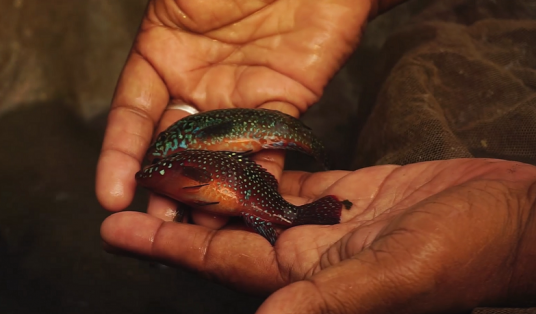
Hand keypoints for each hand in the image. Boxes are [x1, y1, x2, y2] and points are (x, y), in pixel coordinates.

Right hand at [95, 0, 369, 226]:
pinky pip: (267, 147)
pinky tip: (247, 205)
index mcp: (163, 57)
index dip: (121, 155)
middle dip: (164, 185)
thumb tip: (135, 66)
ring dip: (209, 193)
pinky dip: (258, 177)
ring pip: (218, 155)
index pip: (134, 115)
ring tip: (199, 230)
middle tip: (159, 223)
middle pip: (174, 145)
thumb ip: (158, 32)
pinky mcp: (283, 105)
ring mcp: (239, 99)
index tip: (111, 194)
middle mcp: (198, 85)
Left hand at [101, 158, 535, 312]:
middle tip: (127, 189)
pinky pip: (293, 181)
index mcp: (310, 276)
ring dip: (212, 187)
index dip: (170, 247)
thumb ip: (330, 296)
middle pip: (225, 232)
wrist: (509, 221)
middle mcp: (308, 253)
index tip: (117, 230)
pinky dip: (262, 169)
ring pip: (255, 204)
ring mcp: (327, 222)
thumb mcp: (398, 274)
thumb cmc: (466, 254)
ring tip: (171, 165)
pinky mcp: (349, 195)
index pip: (222, 262)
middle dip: (175, 213)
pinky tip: (236, 154)